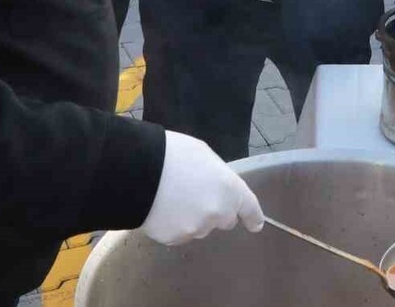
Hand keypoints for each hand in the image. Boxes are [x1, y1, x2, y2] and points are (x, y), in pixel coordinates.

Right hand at [140, 131, 263, 244]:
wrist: (139, 171)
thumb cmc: (175, 155)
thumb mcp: (205, 156)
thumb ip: (218, 178)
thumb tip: (216, 189)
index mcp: (230, 189)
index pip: (249, 208)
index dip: (253, 216)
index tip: (255, 224)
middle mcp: (218, 213)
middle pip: (224, 219)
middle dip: (215, 210)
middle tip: (196, 193)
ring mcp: (196, 229)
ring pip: (200, 227)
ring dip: (193, 217)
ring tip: (173, 197)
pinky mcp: (175, 239)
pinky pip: (180, 233)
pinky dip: (174, 224)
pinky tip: (162, 208)